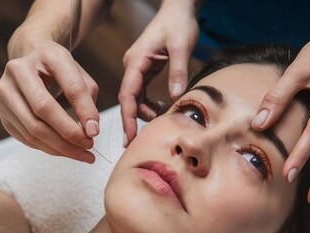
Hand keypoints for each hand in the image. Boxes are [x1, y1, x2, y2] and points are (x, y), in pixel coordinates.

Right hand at [0, 40, 99, 162]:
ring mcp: (4, 90)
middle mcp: (18, 70)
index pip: (70, 87)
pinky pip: (24, 137)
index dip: (84, 111)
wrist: (30, 59)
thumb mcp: (79, 75)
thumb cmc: (58, 70)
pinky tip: (64, 151)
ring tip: (80, 153)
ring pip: (32, 128)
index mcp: (46, 54)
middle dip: (69, 134)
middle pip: (43, 110)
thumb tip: (90, 131)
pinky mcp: (0, 109)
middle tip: (88, 146)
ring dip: (59, 147)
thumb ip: (87, 100)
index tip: (95, 132)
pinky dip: (47, 148)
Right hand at [118, 1, 198, 145]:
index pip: (128, 95)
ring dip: (144, 113)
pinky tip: (161, 109)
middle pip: (128, 99)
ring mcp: (138, 68)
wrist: (179, 9)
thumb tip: (176, 96)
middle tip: (136, 142)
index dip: (128, 118)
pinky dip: (150, 104)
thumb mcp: (182, 45)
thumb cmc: (179, 23)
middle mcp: (133, 66)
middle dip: (132, 121)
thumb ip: (179, 70)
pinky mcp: (145, 69)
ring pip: (135, 98)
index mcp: (136, 61)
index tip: (129, 136)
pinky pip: (143, 92)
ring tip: (159, 122)